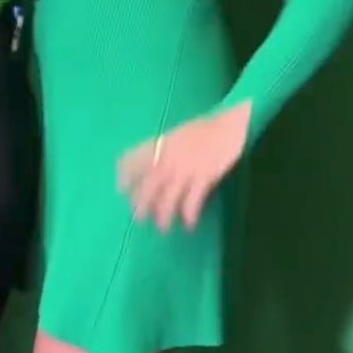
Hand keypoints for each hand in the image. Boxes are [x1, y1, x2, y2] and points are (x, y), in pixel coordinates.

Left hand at [118, 102, 251, 231]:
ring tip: (163, 227)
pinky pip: (192, 202)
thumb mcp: (178, 134)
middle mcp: (168, 158)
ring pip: (168, 198)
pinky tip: (190, 224)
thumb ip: (164, 149)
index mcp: (160, 144)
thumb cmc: (206, 128)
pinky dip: (189, 215)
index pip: (132, 159)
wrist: (231, 125)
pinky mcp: (204, 177)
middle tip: (139, 218)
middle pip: (147, 186)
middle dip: (141, 205)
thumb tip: (154, 166)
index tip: (121, 189)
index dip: (124, 176)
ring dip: (164, 215)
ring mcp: (185, 169)